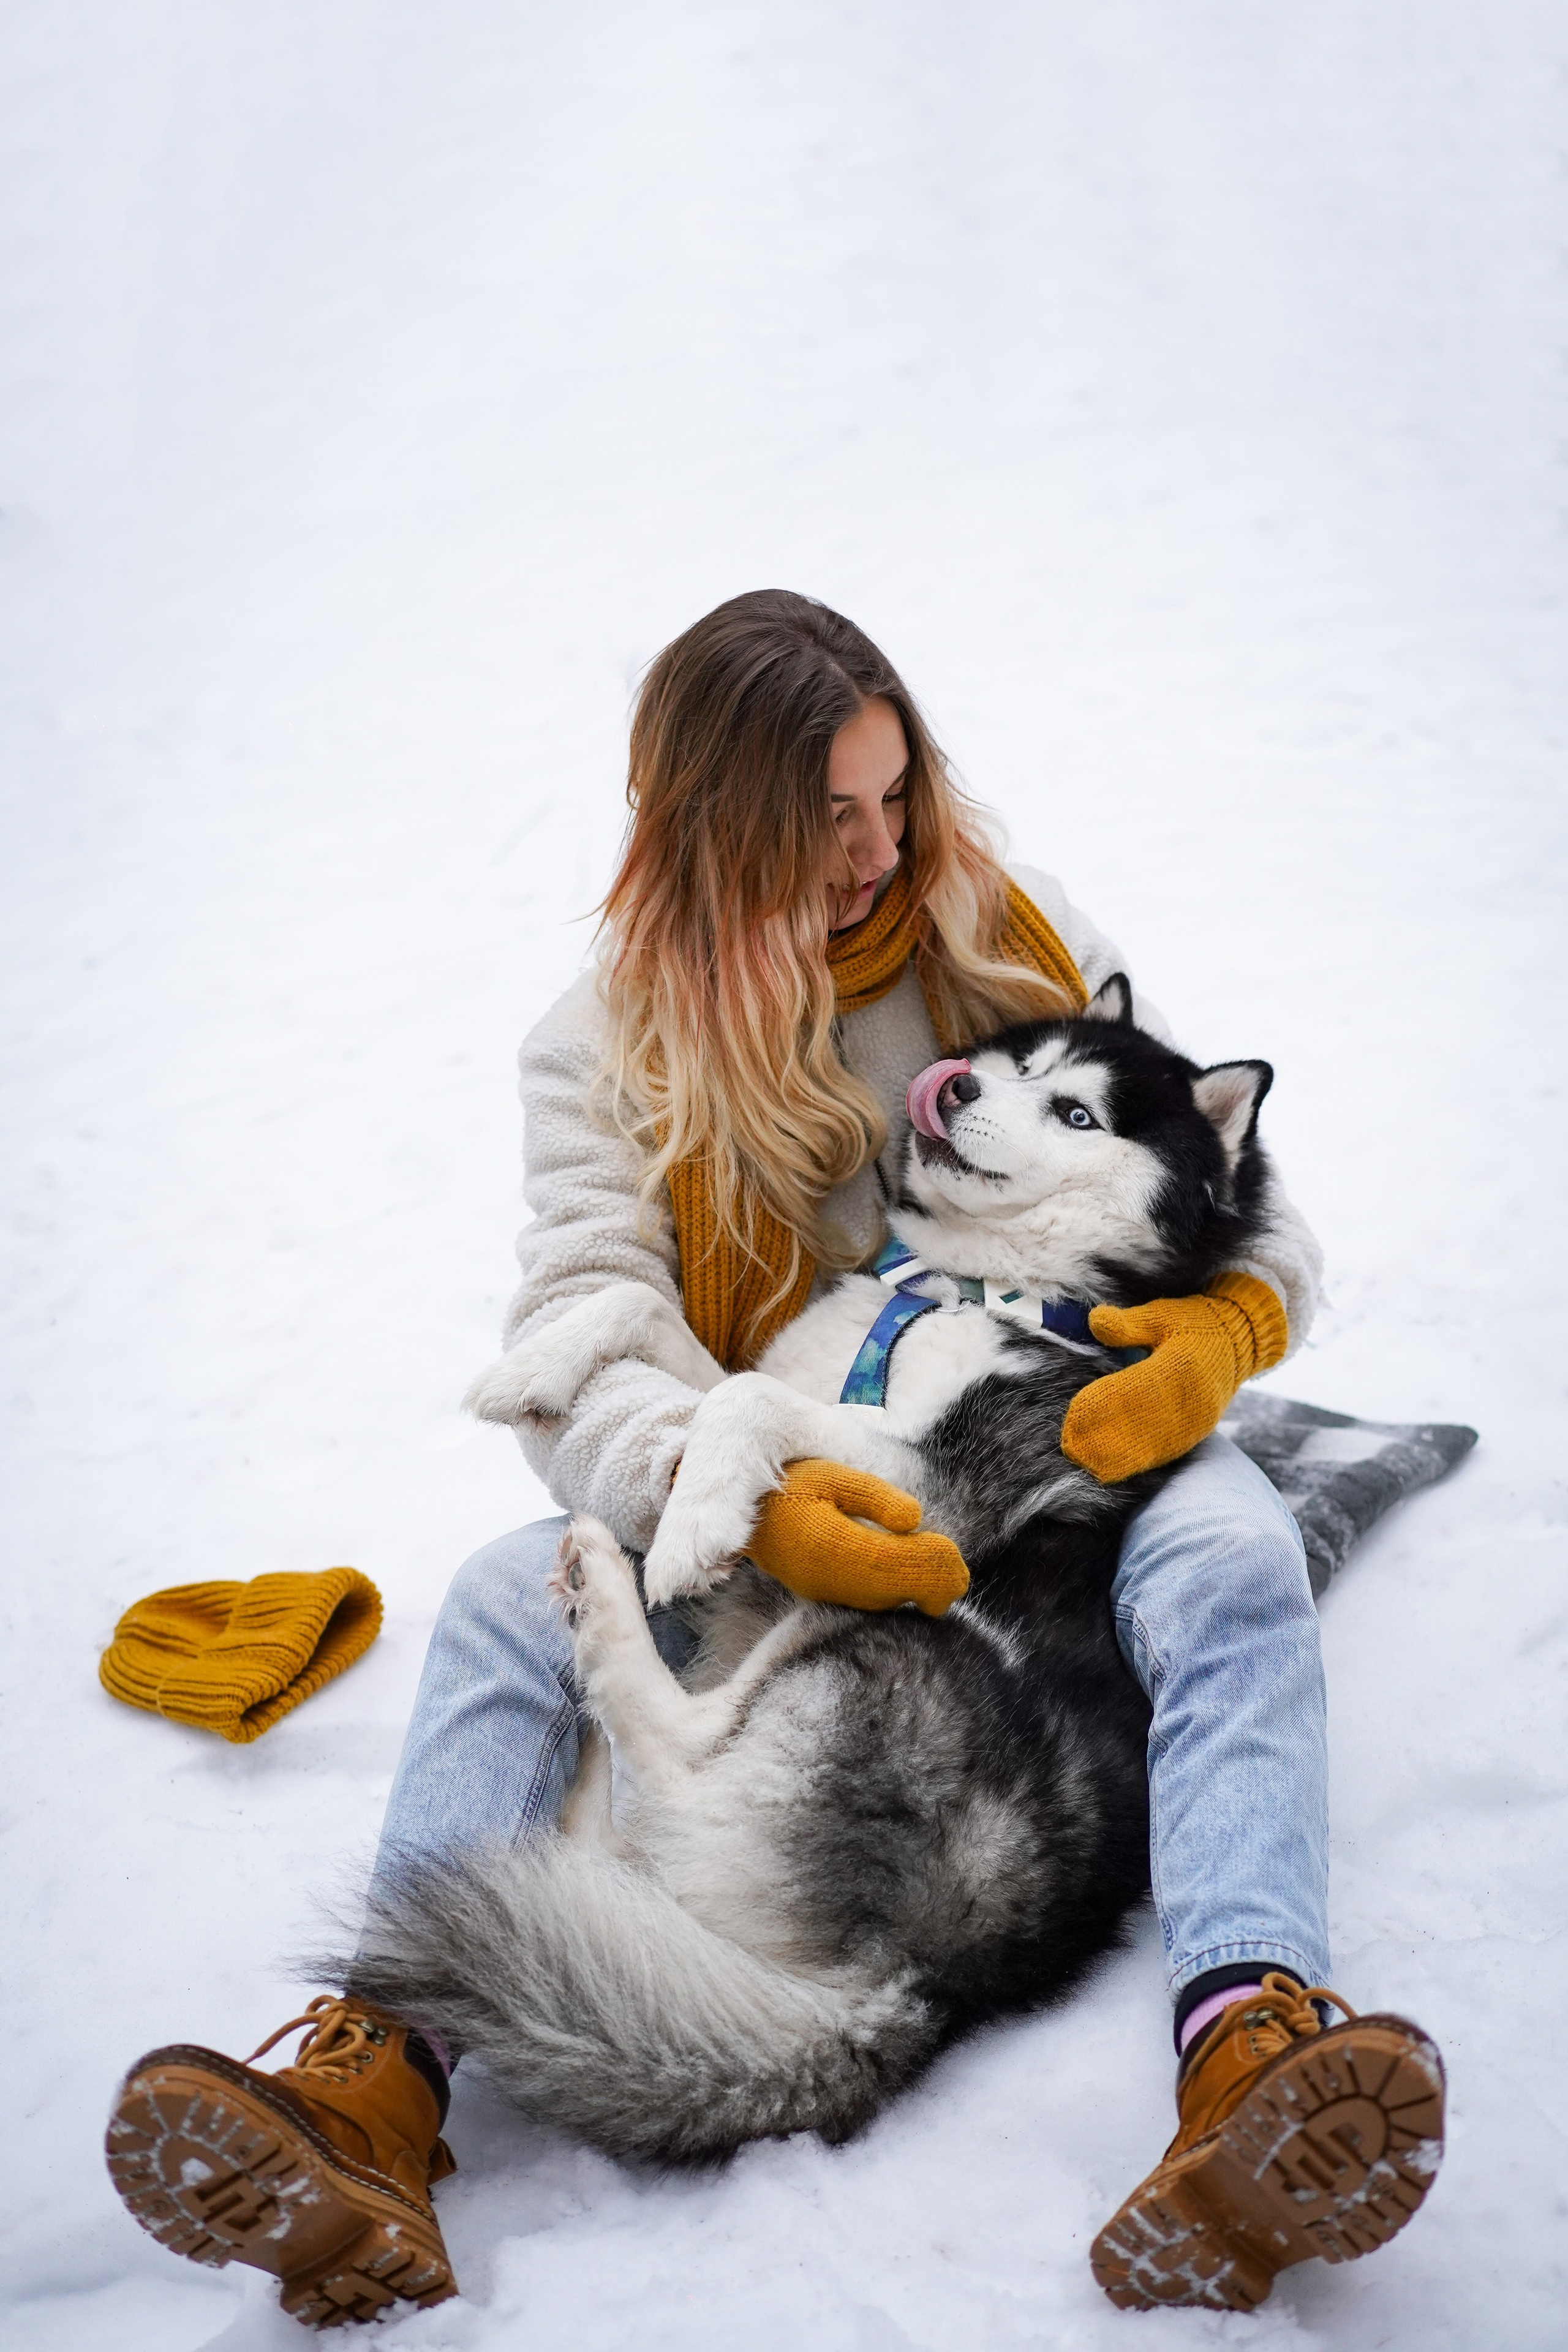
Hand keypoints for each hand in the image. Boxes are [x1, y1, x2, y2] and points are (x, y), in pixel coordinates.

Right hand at [745, 1460, 969, 1616]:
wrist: (743, 1512)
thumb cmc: (790, 1485)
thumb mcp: (831, 1475)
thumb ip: (874, 1496)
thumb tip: (915, 1519)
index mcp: (832, 1545)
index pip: (898, 1565)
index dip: (932, 1564)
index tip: (953, 1553)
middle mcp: (830, 1578)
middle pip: (898, 1592)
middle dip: (933, 1583)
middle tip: (957, 1570)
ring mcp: (826, 1591)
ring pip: (887, 1601)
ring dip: (917, 1588)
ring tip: (943, 1570)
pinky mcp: (825, 1595)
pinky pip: (871, 1600)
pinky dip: (897, 1590)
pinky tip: (910, 1574)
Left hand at [1060, 1273, 1287, 1483]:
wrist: (1238, 1340)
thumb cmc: (1193, 1322)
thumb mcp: (1161, 1314)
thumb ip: (1128, 1322)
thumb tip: (1094, 1321)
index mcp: (1181, 1365)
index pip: (1137, 1389)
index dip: (1105, 1404)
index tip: (1074, 1414)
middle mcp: (1192, 1398)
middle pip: (1143, 1424)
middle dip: (1105, 1437)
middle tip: (1071, 1447)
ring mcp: (1198, 1419)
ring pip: (1153, 1445)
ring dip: (1118, 1456)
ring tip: (1085, 1462)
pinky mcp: (1199, 1431)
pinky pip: (1165, 1451)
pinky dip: (1138, 1460)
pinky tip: (1114, 1467)